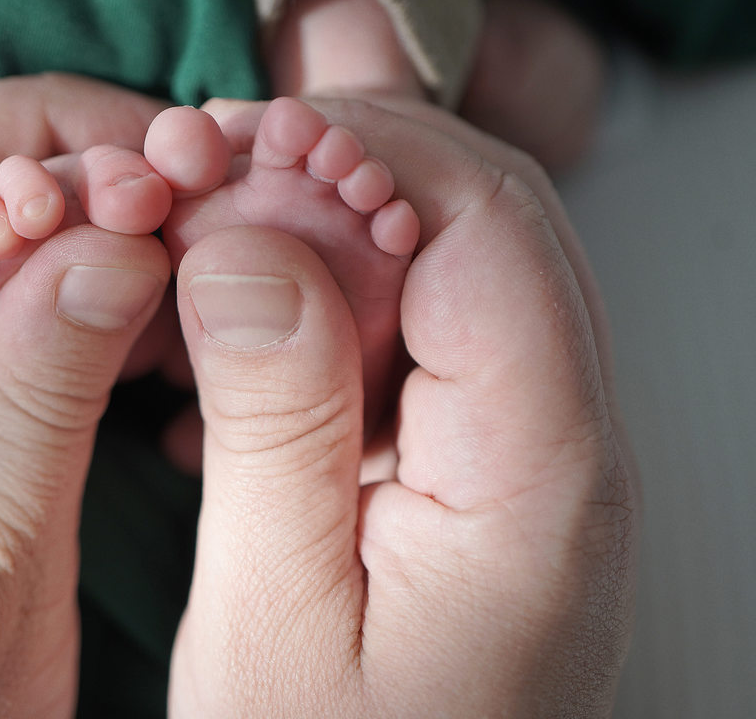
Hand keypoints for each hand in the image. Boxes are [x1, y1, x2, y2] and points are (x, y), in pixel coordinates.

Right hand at [167, 98, 637, 716]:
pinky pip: (411, 333)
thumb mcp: (274, 617)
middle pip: (484, 222)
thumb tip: (249, 245)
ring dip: (320, 232)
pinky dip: (319, 300)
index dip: (363, 153)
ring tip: (200, 246)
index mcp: (540, 479)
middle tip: (205, 176)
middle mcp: (561, 447)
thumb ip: (275, 422)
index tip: (235, 143)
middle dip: (338, 169)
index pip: (489, 227)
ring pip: (445, 266)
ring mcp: (524, 453)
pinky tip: (232, 342)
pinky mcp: (475, 468)